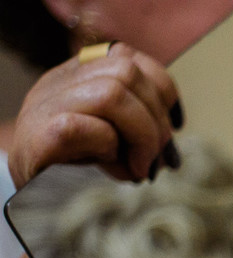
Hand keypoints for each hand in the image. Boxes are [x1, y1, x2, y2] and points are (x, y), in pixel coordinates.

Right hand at [8, 42, 181, 188]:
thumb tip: (170, 143)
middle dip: (156, 118)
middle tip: (155, 157)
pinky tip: (112, 167)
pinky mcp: (41, 134)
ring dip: (141, 135)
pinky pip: (89, 127)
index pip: (129, 58)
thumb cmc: (73, 166)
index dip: (162, 88)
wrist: (26, 192)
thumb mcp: (110, 138)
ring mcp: (47, 105)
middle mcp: (60, 82)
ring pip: (112, 93)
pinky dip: (111, 148)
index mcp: (79, 76)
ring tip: (138, 166)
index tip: (174, 124)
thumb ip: (136, 126)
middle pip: (126, 71)